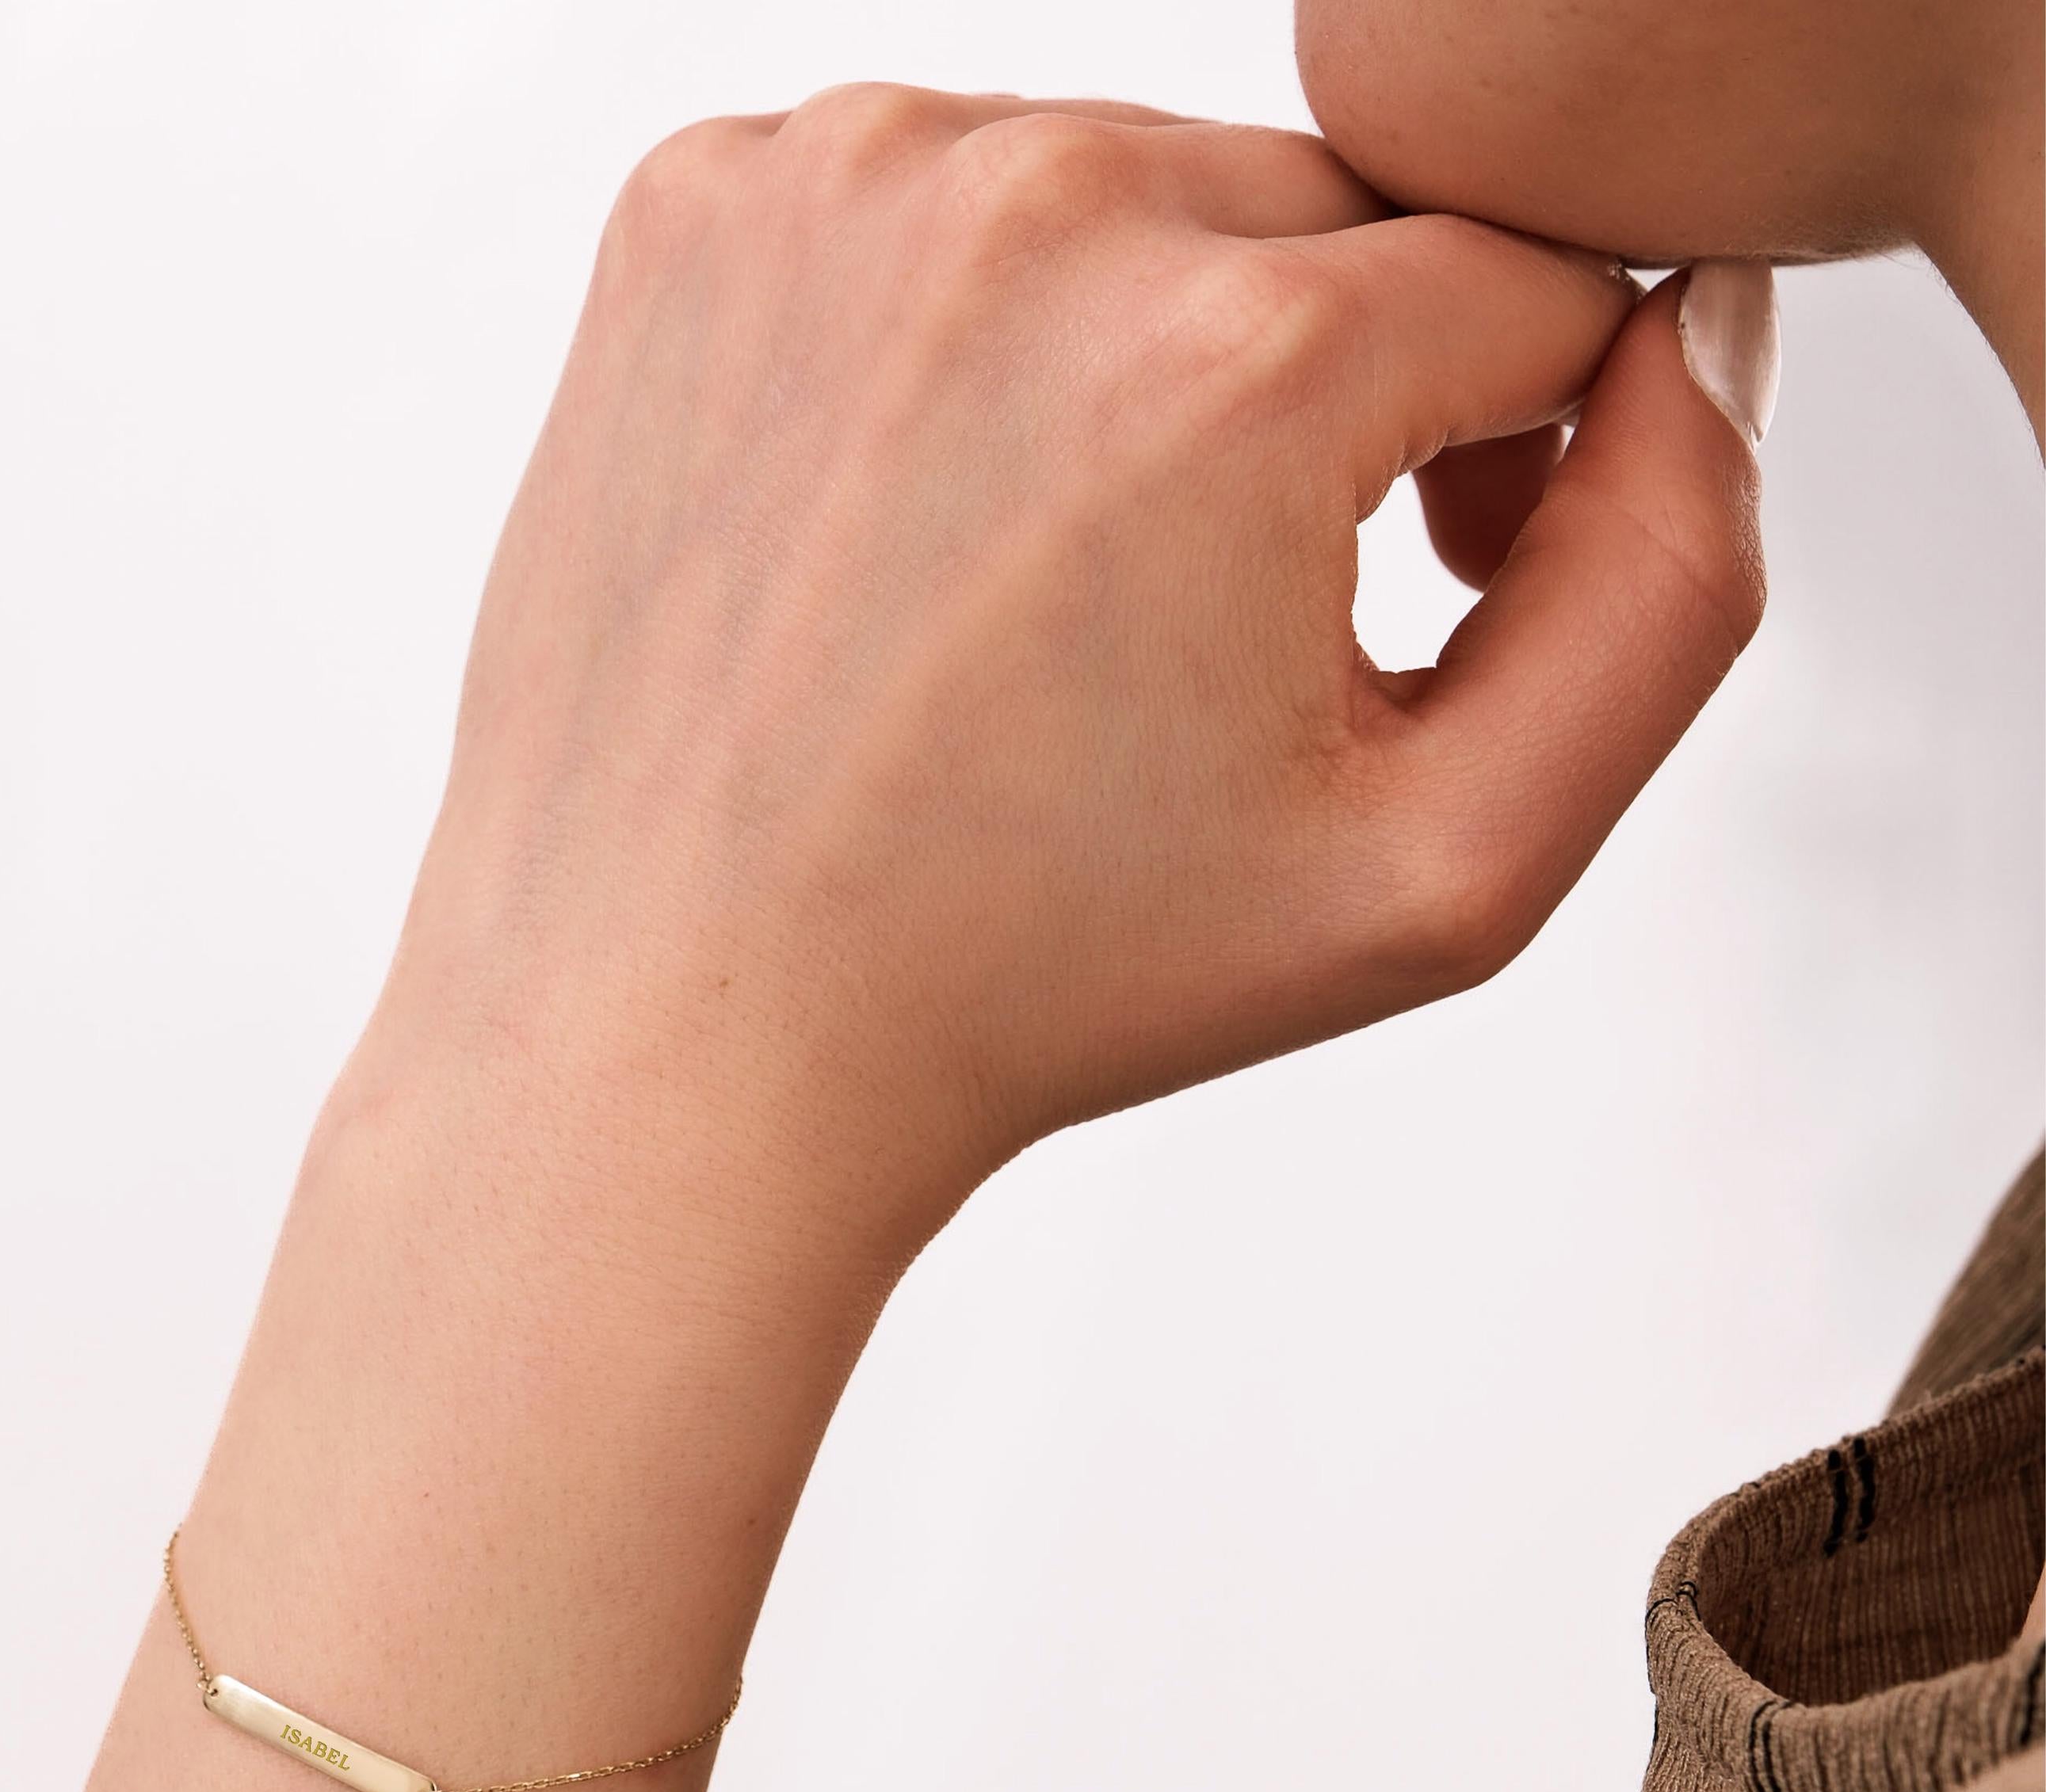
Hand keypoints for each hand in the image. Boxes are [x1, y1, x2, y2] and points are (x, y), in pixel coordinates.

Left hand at [384, 87, 1763, 1253]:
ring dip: (1143, 352)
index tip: (1418, 578)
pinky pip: (930, 204)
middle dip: (1335, 391)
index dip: (1513, 442)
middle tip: (1216, 616)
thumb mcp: (1443, 874)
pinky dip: (960, 332)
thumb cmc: (1026, 979)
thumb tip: (1686, 336)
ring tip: (1045, 588)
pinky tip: (914, 520)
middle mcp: (1027, 210)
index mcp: (1232, 364)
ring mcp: (831, 186)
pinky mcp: (693, 212)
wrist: (681, 1028)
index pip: (1528, 277)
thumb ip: (1669, 591)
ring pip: (1125, 193)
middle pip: (1326, 219)